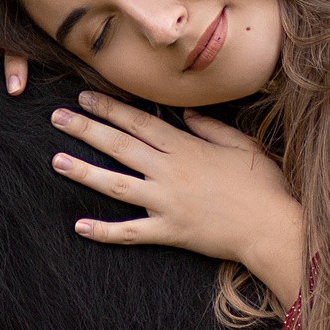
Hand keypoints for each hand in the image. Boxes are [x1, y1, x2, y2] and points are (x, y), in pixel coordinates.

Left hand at [50, 91, 305, 307]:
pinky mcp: (169, 231)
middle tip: (57, 117)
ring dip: (85, 171)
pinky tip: (79, 227)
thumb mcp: (242, 145)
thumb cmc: (263, 185)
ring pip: (116, 185)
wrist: (272, 228)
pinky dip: (104, 231)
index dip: (109, 108)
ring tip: (57, 161)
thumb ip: (211, 127)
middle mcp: (170, 171)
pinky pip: (130, 232)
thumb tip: (186, 114)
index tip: (84, 97)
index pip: (139, 122)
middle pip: (120, 145)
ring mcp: (166, 202)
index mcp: (186, 148)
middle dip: (86, 129)